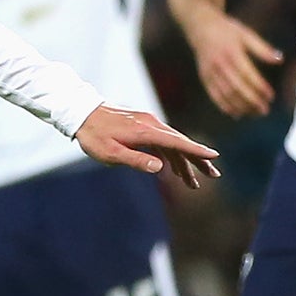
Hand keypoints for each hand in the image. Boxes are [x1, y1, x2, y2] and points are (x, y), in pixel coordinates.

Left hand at [74, 105, 219, 188]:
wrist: (81, 113)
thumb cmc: (94, 136)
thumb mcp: (111, 154)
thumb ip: (136, 160)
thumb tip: (161, 168)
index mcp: (145, 131)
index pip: (177, 142)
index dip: (196, 151)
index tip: (214, 157)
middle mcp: (151, 125)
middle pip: (180, 143)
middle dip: (197, 160)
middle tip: (214, 176)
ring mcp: (147, 124)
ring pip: (172, 144)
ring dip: (184, 162)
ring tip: (193, 182)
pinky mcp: (142, 126)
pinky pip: (162, 142)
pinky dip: (171, 155)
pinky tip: (174, 169)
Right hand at [186, 13, 282, 117]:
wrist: (200, 26)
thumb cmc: (227, 30)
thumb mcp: (246, 34)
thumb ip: (262, 48)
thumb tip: (279, 59)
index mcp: (233, 53)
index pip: (248, 74)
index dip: (259, 87)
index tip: (270, 96)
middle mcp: (221, 65)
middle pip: (237, 88)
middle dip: (252, 101)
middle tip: (265, 110)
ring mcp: (211, 73)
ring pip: (226, 94)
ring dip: (241, 107)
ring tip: (254, 114)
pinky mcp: (205, 78)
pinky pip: (214, 95)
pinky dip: (225, 106)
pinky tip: (236, 113)